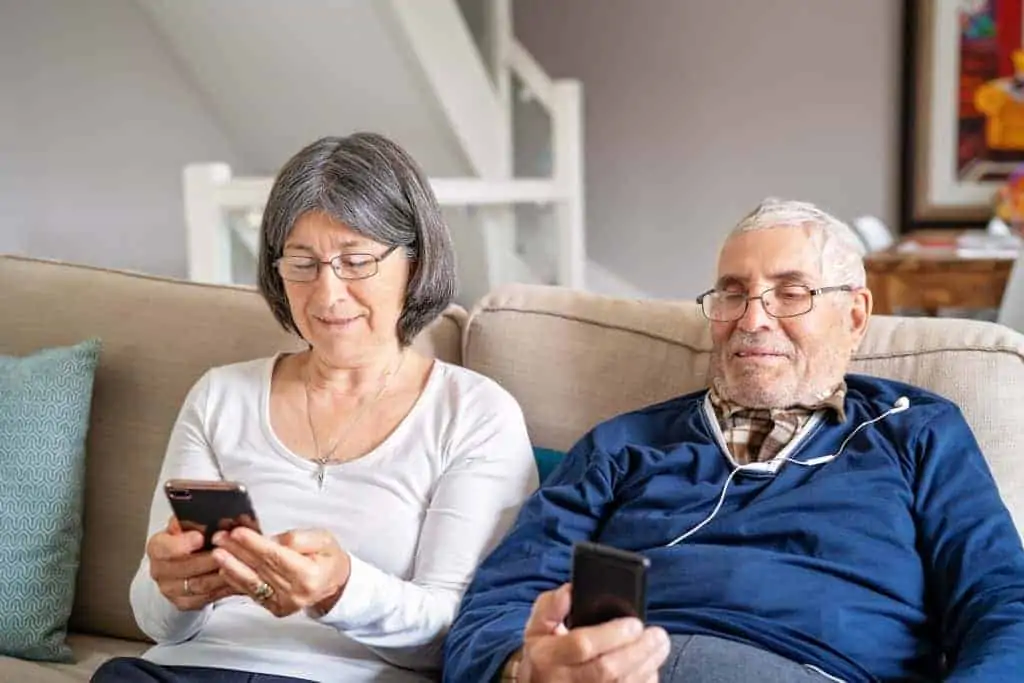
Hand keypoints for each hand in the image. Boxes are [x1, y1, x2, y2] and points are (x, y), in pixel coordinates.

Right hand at [147, 517, 237, 610]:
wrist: (182, 560)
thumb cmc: (188, 537)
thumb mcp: (188, 522)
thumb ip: (194, 519)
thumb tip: (209, 512)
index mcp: (157, 547)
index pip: (164, 548)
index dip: (182, 543)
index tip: (200, 537)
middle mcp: (160, 570)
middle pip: (185, 568)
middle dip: (210, 560)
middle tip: (228, 551)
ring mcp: (171, 589)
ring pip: (199, 585)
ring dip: (220, 575)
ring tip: (238, 564)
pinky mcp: (184, 603)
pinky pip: (207, 598)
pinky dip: (224, 588)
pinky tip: (238, 578)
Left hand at [211, 527, 350, 617]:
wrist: (334, 583)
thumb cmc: (328, 558)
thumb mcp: (323, 539)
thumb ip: (298, 538)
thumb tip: (272, 540)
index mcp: (309, 575)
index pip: (276, 557)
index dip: (255, 544)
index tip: (238, 532)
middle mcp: (296, 594)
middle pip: (261, 569)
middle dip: (237, 551)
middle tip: (220, 538)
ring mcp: (284, 604)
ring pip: (252, 583)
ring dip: (232, 566)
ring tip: (217, 553)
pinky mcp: (275, 609)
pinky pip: (252, 593)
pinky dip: (237, 580)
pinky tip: (226, 569)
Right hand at [516, 584, 669, 682]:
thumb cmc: (543, 654)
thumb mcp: (537, 627)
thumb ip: (551, 607)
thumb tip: (571, 591)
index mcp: (547, 656)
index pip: (581, 645)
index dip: (612, 634)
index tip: (635, 623)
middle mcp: (564, 681)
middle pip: (607, 669)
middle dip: (638, 651)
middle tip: (658, 635)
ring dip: (647, 666)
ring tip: (660, 646)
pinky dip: (643, 682)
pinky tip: (650, 668)